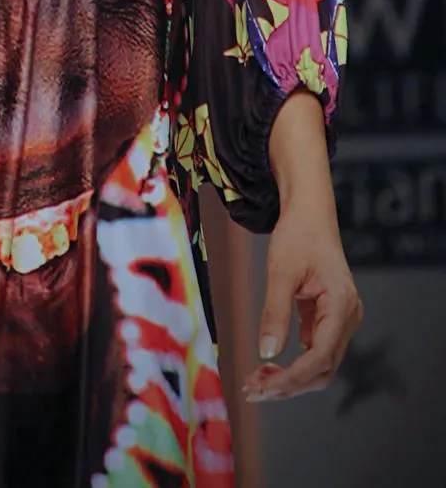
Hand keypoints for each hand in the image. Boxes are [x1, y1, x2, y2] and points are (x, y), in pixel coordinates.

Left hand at [243, 199, 362, 401]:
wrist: (309, 213)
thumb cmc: (297, 235)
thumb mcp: (281, 271)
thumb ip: (275, 312)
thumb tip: (267, 353)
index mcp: (342, 306)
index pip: (321, 356)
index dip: (293, 377)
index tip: (264, 387)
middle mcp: (348, 317)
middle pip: (323, 367)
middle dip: (290, 384)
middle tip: (253, 389)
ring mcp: (341, 319)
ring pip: (320, 363)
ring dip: (291, 377)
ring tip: (257, 381)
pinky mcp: (329, 317)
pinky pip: (315, 349)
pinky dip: (293, 362)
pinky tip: (267, 366)